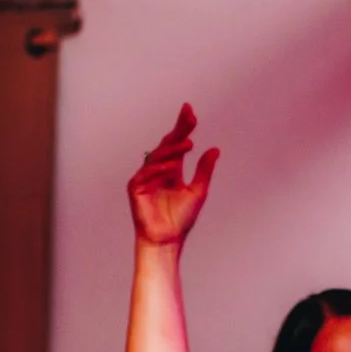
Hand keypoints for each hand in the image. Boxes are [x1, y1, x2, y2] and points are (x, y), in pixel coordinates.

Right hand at [128, 106, 218, 248]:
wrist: (167, 240)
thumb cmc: (181, 219)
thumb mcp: (198, 192)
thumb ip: (204, 171)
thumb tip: (215, 149)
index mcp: (171, 170)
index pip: (177, 143)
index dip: (183, 127)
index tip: (190, 111)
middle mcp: (157, 170)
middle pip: (167, 144)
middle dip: (178, 130)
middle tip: (189, 116)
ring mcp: (145, 178)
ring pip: (157, 156)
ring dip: (172, 149)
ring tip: (189, 144)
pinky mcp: (136, 188)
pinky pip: (146, 174)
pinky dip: (159, 169)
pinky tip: (173, 166)